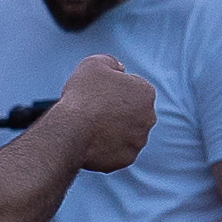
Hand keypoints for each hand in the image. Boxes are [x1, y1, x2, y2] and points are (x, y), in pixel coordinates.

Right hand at [42, 52, 157, 172]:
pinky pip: (118, 151)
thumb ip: (111, 62)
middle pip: (132, 112)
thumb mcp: (94, 64)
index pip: (132, 88)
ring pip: (126, 133)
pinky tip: (93, 141)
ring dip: (114, 130)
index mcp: (145, 92)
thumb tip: (119, 69)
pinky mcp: (127, 158)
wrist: (72, 130)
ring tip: (92, 127)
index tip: (98, 93)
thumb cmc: (83, 95)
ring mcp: (139, 140)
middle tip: (94, 110)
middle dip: (118, 111)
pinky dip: (108, 148)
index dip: (113, 89)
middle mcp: (149, 117)